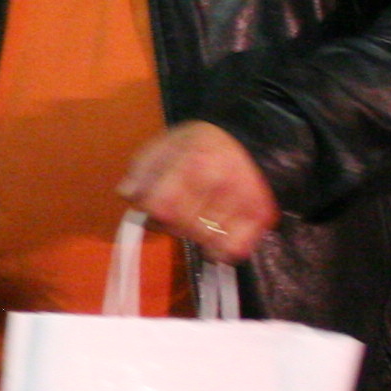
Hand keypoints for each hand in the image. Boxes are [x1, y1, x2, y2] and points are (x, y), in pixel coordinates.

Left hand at [119, 120, 279, 262]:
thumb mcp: (165, 144)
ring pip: (205, 241)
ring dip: (195, 235)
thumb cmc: (201, 145)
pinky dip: (220, 249)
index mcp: (193, 162)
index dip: (151, 211)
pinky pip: (234, 249)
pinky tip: (215, 233)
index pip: (160, 205)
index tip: (154, 205)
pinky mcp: (260, 218)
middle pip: (181, 226)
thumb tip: (129, 195)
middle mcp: (221, 183)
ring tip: (199, 216)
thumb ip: (142, 169)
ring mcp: (244, 202)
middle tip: (179, 210)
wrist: (251, 141)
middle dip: (172, 223)